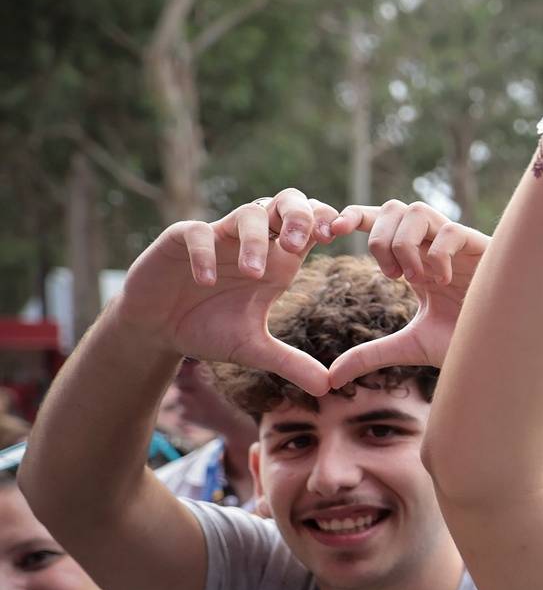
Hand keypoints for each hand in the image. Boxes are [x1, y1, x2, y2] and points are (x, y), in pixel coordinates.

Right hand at [107, 190, 343, 396]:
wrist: (157, 330)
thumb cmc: (208, 330)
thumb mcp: (253, 349)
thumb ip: (290, 363)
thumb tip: (328, 388)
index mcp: (278, 258)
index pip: (311, 223)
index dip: (326, 220)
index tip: (337, 236)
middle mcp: (253, 241)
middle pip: (286, 200)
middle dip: (298, 215)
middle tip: (296, 245)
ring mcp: (217, 236)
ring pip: (246, 213)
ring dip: (254, 239)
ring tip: (253, 274)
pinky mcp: (180, 240)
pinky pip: (197, 232)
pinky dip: (204, 253)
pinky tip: (207, 281)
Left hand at [324, 201, 487, 389]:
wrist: (500, 353)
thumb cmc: (464, 343)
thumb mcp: (408, 346)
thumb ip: (369, 355)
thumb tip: (331, 377)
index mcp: (415, 261)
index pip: (380, 222)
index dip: (355, 217)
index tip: (330, 232)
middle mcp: (433, 247)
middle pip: (393, 208)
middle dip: (379, 237)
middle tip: (391, 277)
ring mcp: (457, 245)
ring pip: (417, 211)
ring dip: (404, 244)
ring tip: (415, 279)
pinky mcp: (482, 248)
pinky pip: (449, 231)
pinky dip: (436, 256)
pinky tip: (444, 281)